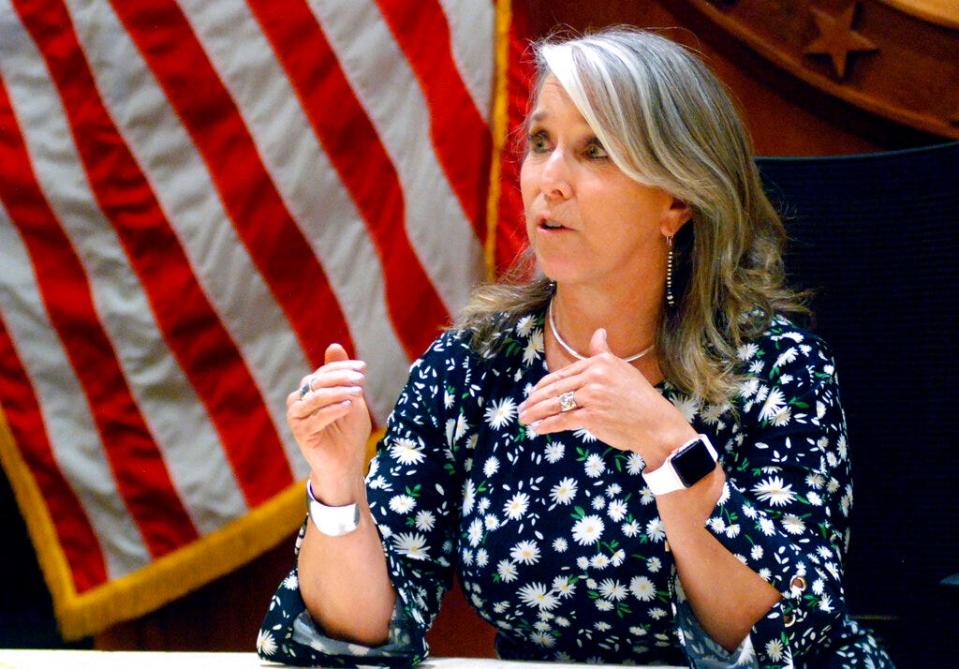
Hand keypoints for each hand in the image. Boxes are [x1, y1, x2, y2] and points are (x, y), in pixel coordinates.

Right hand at [286, 343, 371, 503]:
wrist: (345, 463)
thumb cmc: (349, 432)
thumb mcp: (350, 398)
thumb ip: (341, 375)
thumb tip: (334, 345)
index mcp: (310, 390)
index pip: (324, 371)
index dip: (343, 367)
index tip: (364, 368)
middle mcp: (299, 400)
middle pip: (318, 381)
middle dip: (342, 377)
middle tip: (362, 380)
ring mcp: (296, 416)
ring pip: (317, 397)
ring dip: (340, 392)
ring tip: (358, 392)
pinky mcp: (299, 432)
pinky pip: (317, 416)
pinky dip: (334, 409)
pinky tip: (349, 406)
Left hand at [517, 328, 695, 469]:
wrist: (657, 425)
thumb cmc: (640, 400)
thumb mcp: (622, 370)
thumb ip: (604, 353)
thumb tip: (599, 332)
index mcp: (600, 362)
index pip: (564, 373)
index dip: (545, 385)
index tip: (533, 393)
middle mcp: (595, 376)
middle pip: (556, 388)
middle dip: (535, 399)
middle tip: (522, 408)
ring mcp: (592, 396)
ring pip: (555, 404)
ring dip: (535, 412)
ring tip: (524, 419)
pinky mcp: (592, 417)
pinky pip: (562, 421)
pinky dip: (547, 426)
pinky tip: (537, 429)